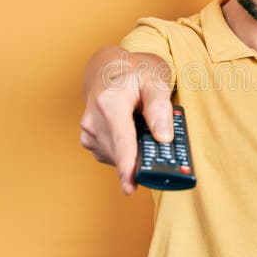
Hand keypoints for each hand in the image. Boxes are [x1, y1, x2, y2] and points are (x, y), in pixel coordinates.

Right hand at [79, 47, 173, 193]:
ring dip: (136, 155)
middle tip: (166, 159)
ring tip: (148, 135)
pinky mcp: (90, 142)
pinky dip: (127, 152)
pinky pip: (113, 156)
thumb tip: (163, 138)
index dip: (127, 165)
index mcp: (109, 102)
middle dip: (144, 160)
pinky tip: (135, 137)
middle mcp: (93, 120)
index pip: (121, 139)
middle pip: (122, 153)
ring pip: (118, 157)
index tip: (131, 186)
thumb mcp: (155, 80)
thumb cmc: (134, 74)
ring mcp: (89, 133)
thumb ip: (160, 107)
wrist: (108, 70)